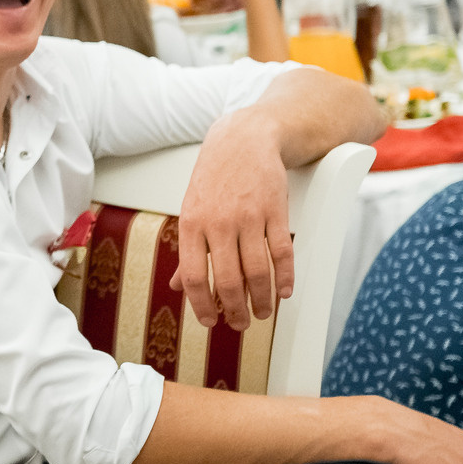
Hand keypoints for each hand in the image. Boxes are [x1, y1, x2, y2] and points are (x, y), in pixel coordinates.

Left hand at [173, 109, 294, 328]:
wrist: (244, 139)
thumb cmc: (214, 178)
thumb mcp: (191, 210)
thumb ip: (188, 250)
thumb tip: (177, 286)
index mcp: (191, 224)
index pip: (193, 276)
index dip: (201, 306)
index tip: (209, 322)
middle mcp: (218, 222)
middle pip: (228, 280)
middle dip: (235, 310)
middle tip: (240, 324)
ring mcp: (249, 216)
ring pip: (257, 271)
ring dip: (261, 300)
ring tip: (261, 313)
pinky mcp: (275, 210)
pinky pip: (282, 252)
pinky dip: (285, 277)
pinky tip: (284, 292)